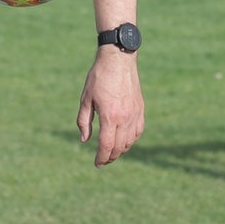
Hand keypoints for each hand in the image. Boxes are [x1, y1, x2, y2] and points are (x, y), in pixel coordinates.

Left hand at [77, 51, 144, 166]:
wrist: (118, 59)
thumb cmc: (99, 77)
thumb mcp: (86, 98)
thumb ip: (84, 121)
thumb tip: (84, 140)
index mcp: (109, 116)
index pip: (106, 146)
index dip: (101, 158)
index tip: (97, 163)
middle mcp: (125, 118)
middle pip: (119, 147)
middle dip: (110, 157)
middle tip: (103, 160)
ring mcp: (135, 114)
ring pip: (130, 141)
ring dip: (121, 150)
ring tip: (112, 152)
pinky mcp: (140, 109)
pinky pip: (138, 131)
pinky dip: (131, 140)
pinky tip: (124, 140)